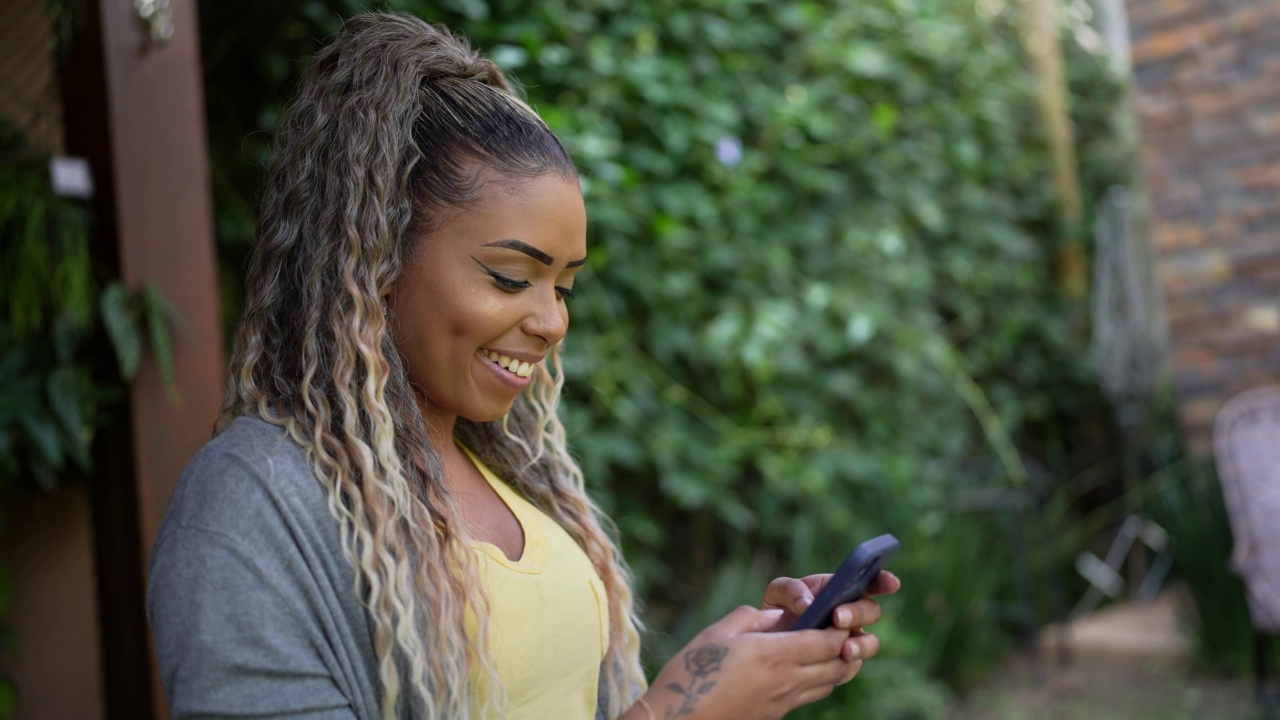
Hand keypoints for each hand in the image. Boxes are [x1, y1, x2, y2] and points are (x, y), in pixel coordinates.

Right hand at [635, 605, 863, 719]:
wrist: (678, 719)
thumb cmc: (691, 672)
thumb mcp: (717, 632)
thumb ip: (752, 618)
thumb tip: (775, 615)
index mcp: (775, 655)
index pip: (828, 642)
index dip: (841, 628)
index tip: (841, 614)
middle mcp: (787, 681)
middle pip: (839, 666)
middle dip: (848, 648)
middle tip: (842, 630)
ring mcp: (783, 702)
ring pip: (829, 684)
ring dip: (836, 666)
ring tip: (827, 649)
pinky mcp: (775, 715)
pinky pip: (810, 696)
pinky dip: (818, 681)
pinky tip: (803, 669)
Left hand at [761, 570, 899, 659]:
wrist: (767, 640)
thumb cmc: (779, 609)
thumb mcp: (779, 591)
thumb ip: (792, 590)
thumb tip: (807, 604)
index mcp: (843, 590)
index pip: (871, 582)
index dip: (884, 581)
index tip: (891, 582)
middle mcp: (853, 614)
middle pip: (871, 612)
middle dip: (857, 613)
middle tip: (838, 618)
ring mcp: (851, 639)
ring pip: (870, 643)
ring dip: (860, 645)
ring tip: (844, 649)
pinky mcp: (842, 664)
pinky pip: (852, 667)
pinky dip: (845, 666)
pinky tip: (833, 665)